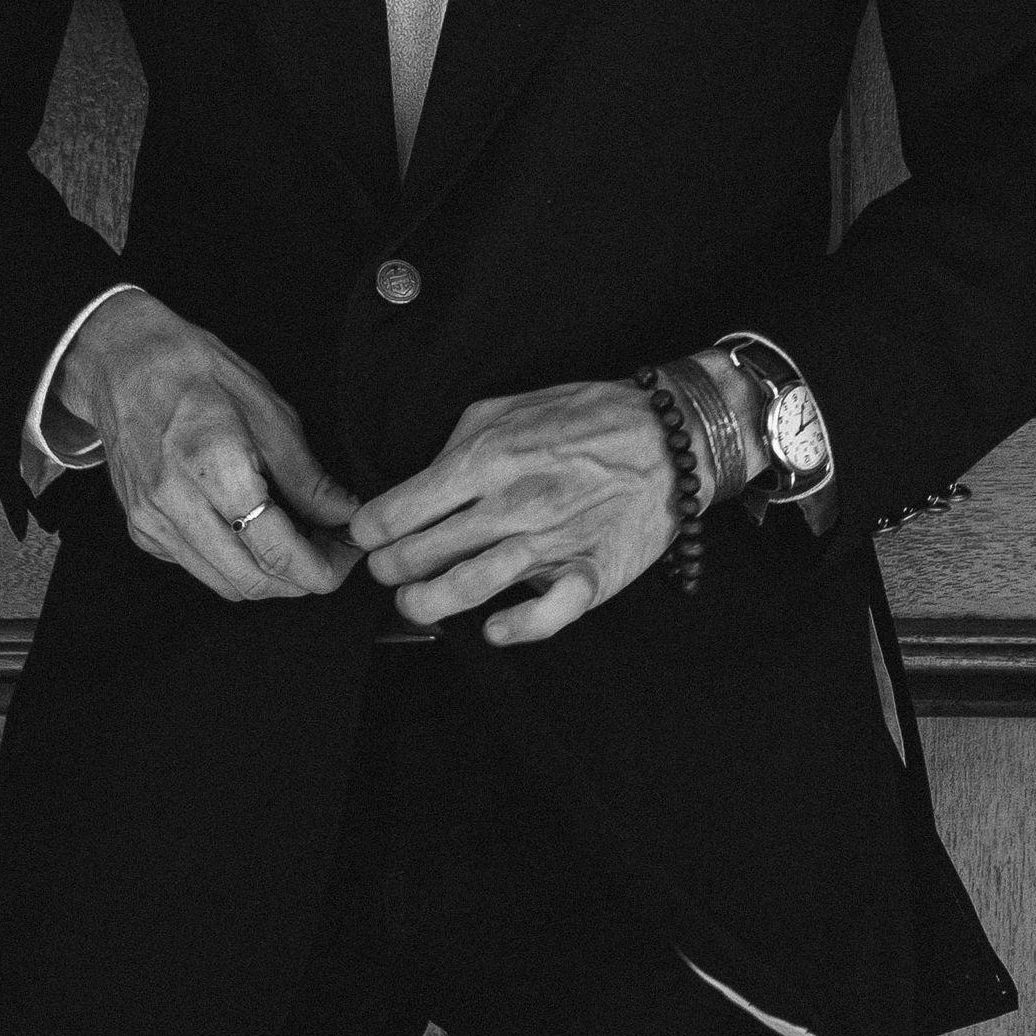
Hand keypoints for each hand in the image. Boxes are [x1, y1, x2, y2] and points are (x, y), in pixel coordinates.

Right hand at [57, 289, 360, 603]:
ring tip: (298, 544)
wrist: (122, 363)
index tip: (348, 557)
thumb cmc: (196, 371)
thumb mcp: (267, 409)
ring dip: (268, 577)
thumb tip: (342, 513)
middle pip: (252, 581)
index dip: (321, 567)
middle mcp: (177, 506)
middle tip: (331, 552)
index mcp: (215, 468)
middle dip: (300, 580)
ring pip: (225, 584)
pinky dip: (234, 563)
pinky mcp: (142, 530)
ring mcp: (153, 523)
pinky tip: (254, 533)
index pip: (276, 550)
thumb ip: (306, 474)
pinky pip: (199, 568)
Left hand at [348, 379, 684, 647]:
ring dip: (429, 602)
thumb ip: (460, 442)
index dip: (372, 529)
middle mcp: (514, 502)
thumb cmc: (585, 416)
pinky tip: (492, 629)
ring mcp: (553, 542)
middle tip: (386, 570)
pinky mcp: (591, 573)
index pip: (405, 506)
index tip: (367, 535)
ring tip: (413, 603)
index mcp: (488, 457)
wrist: (668, 437)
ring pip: (471, 586)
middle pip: (426, 552)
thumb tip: (420, 480)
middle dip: (391, 568)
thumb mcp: (508, 406)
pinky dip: (515, 628)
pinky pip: (547, 613)